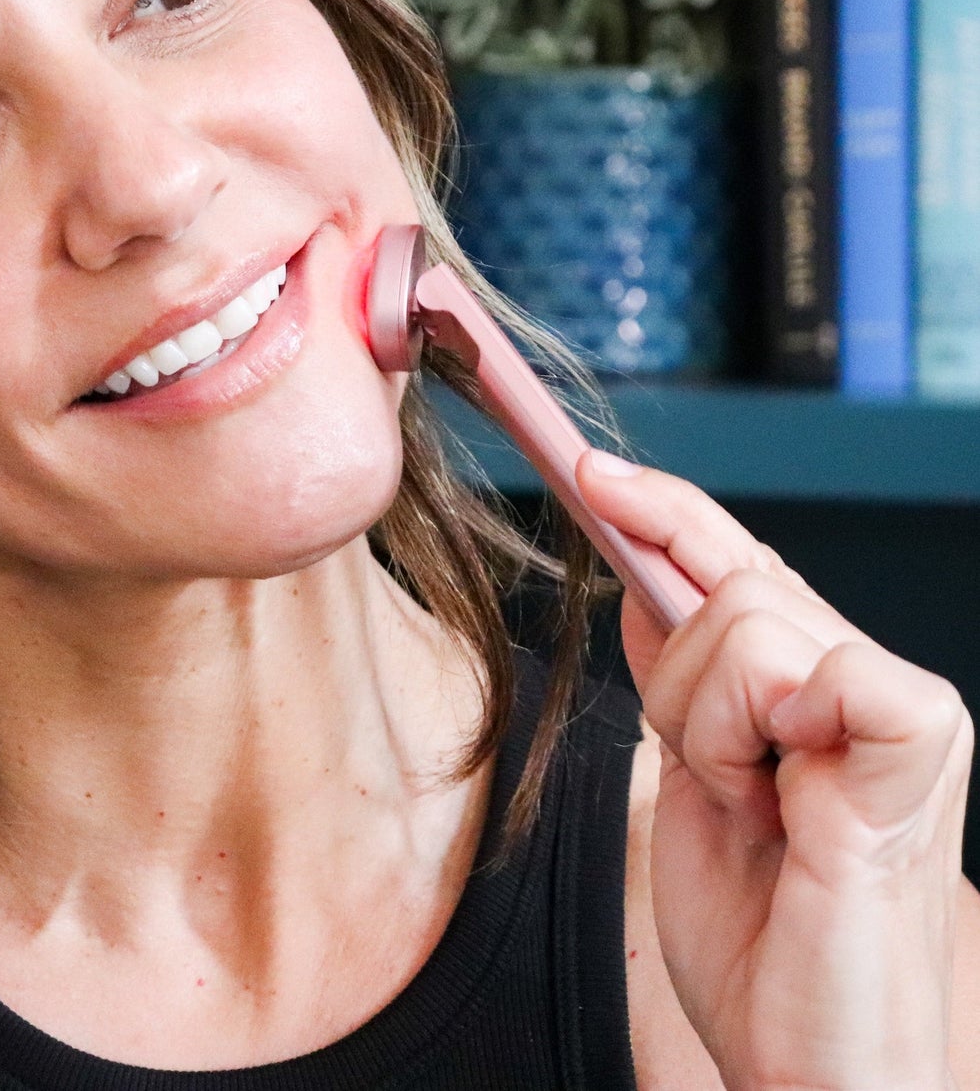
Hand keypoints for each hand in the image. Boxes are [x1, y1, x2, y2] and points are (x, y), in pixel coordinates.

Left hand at [576, 450, 972, 1090]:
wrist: (815, 1061)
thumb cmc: (767, 941)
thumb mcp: (696, 784)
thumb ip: (685, 681)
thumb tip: (641, 584)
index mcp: (816, 685)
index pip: (733, 559)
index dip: (661, 509)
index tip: (586, 470)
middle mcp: (863, 675)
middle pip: (723, 580)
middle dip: (676, 681)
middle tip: (719, 779)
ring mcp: (897, 700)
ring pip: (739, 615)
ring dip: (706, 721)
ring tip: (755, 806)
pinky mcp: (916, 734)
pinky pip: (798, 659)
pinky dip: (754, 728)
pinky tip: (787, 799)